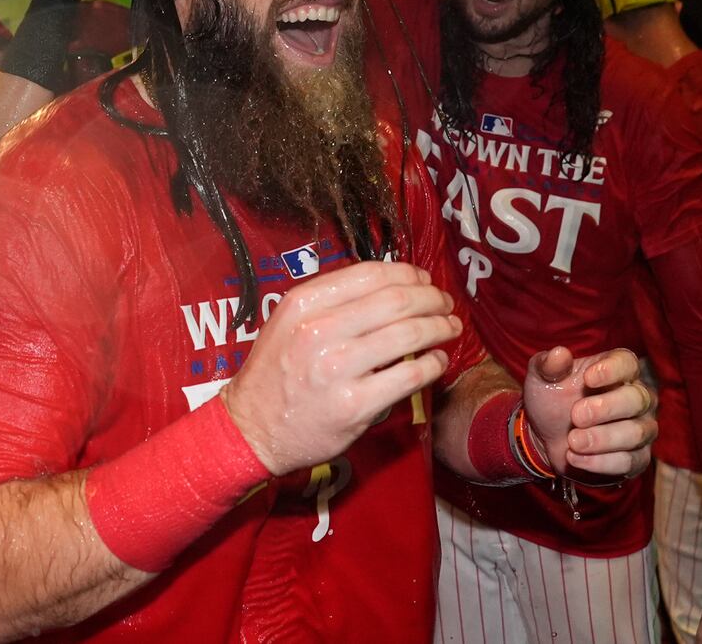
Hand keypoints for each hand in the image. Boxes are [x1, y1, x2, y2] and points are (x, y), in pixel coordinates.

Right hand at [223, 261, 458, 475]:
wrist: (251, 429)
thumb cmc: (275, 373)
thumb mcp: (288, 322)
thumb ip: (330, 301)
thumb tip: (389, 284)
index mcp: (303, 304)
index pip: (370, 275)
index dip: (407, 273)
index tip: (424, 280)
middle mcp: (319, 331)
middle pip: (396, 301)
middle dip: (431, 299)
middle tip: (445, 303)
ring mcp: (337, 369)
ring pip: (408, 336)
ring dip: (439, 328)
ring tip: (450, 328)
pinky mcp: (353, 405)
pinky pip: (409, 376)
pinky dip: (433, 364)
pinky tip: (438, 360)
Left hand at [521, 347, 655, 480]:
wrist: (546, 438)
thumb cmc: (551, 401)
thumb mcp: (541, 379)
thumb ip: (547, 365)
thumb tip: (560, 353)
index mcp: (617, 370)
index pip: (628, 363)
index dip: (612, 370)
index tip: (588, 378)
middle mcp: (637, 398)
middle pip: (637, 399)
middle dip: (605, 409)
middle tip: (575, 416)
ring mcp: (641, 429)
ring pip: (635, 433)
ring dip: (601, 439)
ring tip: (572, 441)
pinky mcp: (637, 459)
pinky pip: (630, 461)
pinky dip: (600, 462)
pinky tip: (575, 457)